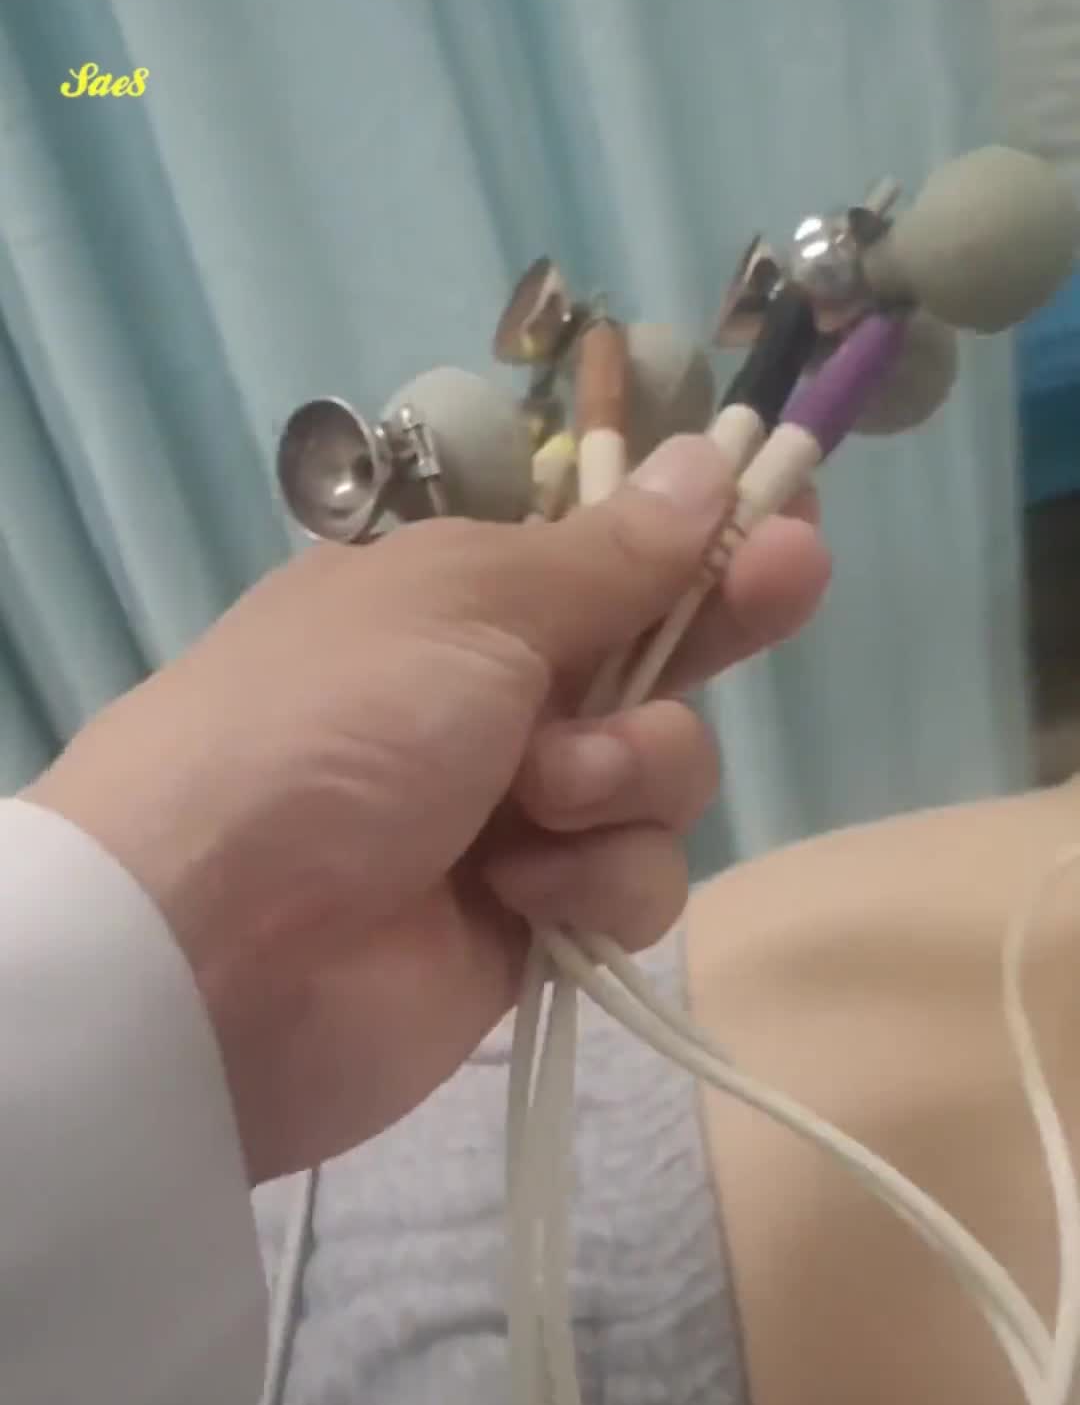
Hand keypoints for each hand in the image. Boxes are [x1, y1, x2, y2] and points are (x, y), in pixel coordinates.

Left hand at [30, 436, 828, 1181]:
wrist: (220, 942)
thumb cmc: (337, 725)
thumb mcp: (467, 604)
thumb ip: (606, 559)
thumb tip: (704, 462)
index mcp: (458, 603)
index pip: (606, 562)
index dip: (702, 543)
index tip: (790, 519)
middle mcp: (492, 705)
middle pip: (657, 664)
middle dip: (713, 631)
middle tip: (793, 582)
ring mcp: (515, 823)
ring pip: (663, 783)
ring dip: (626, 780)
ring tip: (537, 804)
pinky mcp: (533, 929)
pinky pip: (633, 886)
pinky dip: (594, 883)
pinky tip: (522, 895)